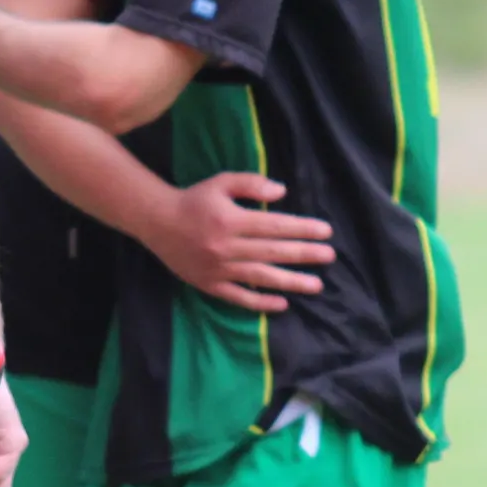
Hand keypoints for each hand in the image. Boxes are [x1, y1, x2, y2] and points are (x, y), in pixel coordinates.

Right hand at [144, 172, 334, 311]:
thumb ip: (251, 184)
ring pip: (260, 277)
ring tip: (315, 285)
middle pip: (272, 252)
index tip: (325, 231)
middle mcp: (226, 247)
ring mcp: (218, 269)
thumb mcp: (221, 182)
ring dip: (290, 281)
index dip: (302, 229)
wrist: (156, 221)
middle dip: (304, 254)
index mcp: (231, 220)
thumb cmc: (193, 200)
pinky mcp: (209, 284)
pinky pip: (238, 297)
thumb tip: (281, 192)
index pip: (274, 226)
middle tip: (329, 256)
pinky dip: (260, 302)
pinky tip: (281, 303)